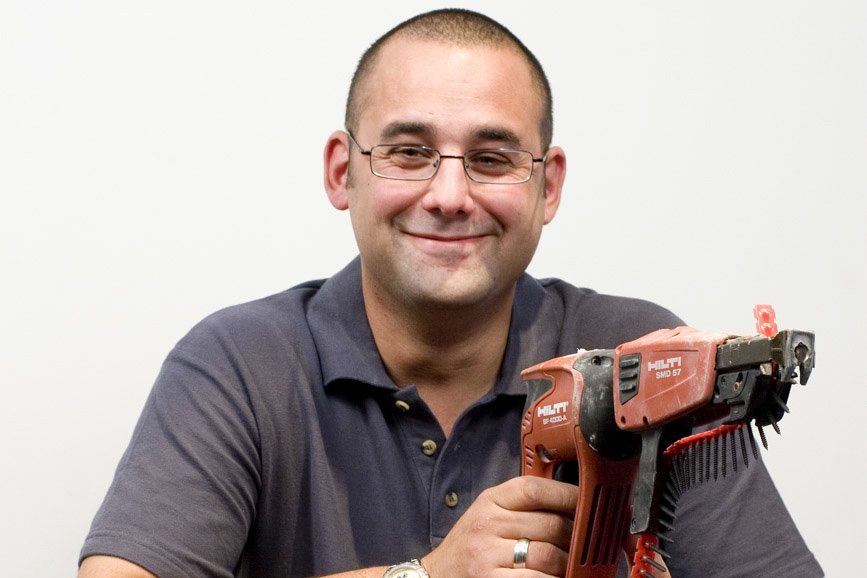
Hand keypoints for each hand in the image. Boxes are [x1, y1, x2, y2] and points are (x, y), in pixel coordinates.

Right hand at [422, 476, 578, 577]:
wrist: (437, 577)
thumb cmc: (470, 547)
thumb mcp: (487, 515)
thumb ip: (521, 506)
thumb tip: (570, 504)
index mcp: (490, 501)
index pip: (535, 489)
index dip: (568, 495)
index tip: (588, 503)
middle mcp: (487, 525)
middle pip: (549, 524)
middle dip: (576, 536)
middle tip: (586, 544)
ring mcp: (488, 555)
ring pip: (549, 555)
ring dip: (569, 563)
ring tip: (573, 566)